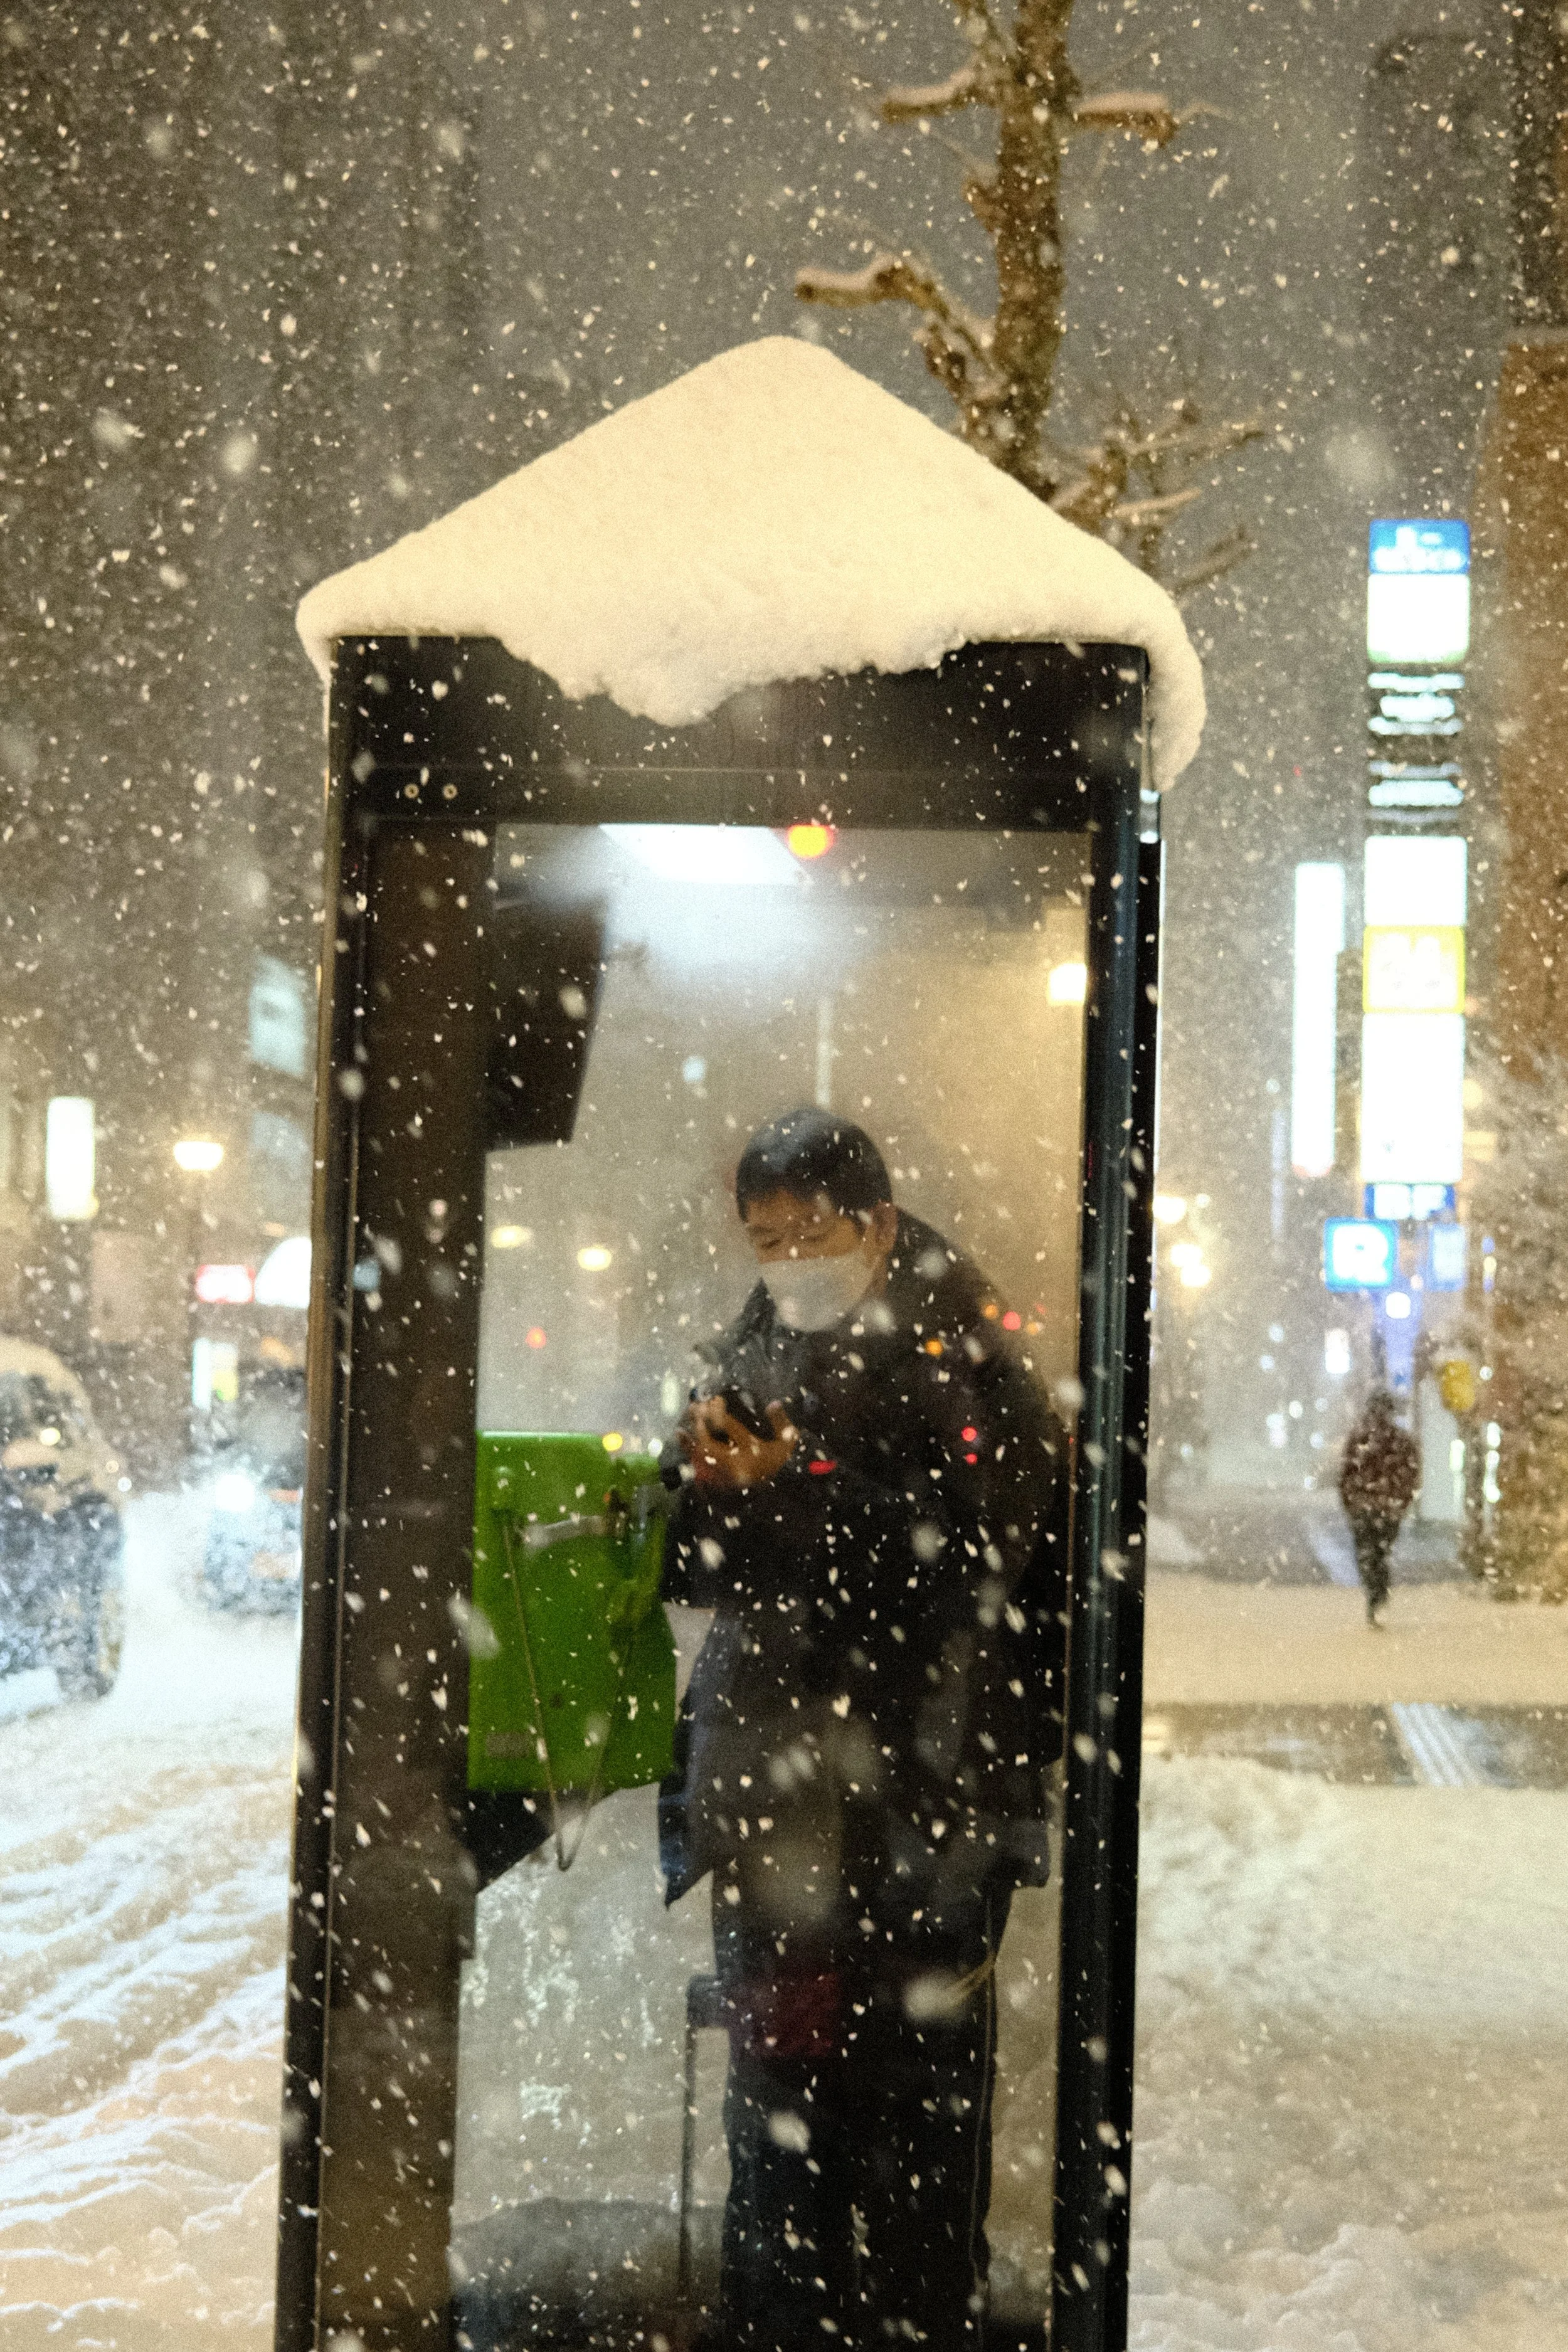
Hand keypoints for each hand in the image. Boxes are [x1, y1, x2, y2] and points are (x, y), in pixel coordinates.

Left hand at [678, 1395, 796, 1490]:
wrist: (777, 1492)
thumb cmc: (779, 1462)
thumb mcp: (788, 1442)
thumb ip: (782, 1423)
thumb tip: (774, 1403)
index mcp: (752, 1453)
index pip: (733, 1430)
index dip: (721, 1413)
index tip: (715, 1399)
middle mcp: (734, 1464)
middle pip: (711, 1443)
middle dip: (702, 1423)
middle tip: (697, 1406)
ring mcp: (723, 1473)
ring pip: (702, 1453)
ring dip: (694, 1434)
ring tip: (689, 1415)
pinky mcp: (716, 1477)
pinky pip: (698, 1463)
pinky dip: (688, 1449)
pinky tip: (680, 1434)